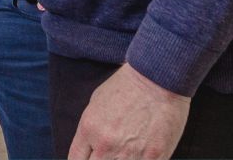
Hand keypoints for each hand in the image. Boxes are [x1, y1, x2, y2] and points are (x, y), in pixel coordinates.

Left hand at [69, 64, 189, 159]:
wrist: (157, 80)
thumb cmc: (126, 88)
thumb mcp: (96, 104)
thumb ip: (90, 130)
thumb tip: (89, 149)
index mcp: (89, 129)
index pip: (75, 159)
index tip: (89, 159)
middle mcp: (106, 144)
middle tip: (110, 154)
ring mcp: (130, 154)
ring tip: (126, 151)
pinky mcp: (154, 158)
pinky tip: (141, 155)